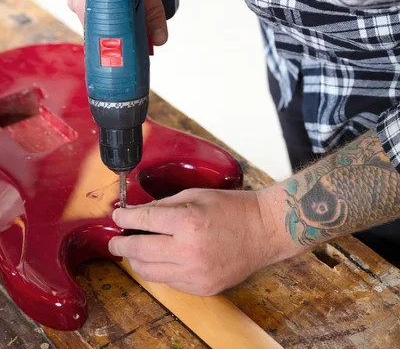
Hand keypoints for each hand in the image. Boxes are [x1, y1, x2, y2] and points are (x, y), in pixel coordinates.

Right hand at [68, 0, 166, 43]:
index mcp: (84, 6)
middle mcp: (78, 2)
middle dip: (134, 24)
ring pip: (111, 13)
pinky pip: (108, 0)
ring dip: (133, 7)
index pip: (103, 44)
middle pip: (109, 30)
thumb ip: (152, 10)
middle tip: (152, 10)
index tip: (143, 53)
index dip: (125, 51)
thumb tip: (159, 40)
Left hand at [108, 188, 272, 295]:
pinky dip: (159, 270)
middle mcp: (189, 251)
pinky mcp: (202, 288)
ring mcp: (196, 274)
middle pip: (139, 251)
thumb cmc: (233, 208)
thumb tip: (138, 214)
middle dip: (122, 244)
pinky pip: (169, 281)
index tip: (117, 216)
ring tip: (135, 250)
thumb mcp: (195, 196)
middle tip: (116, 239)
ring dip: (137, 260)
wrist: (264, 230)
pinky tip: (161, 258)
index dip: (125, 218)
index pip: (144, 221)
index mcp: (188, 222)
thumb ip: (164, 206)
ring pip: (150, 272)